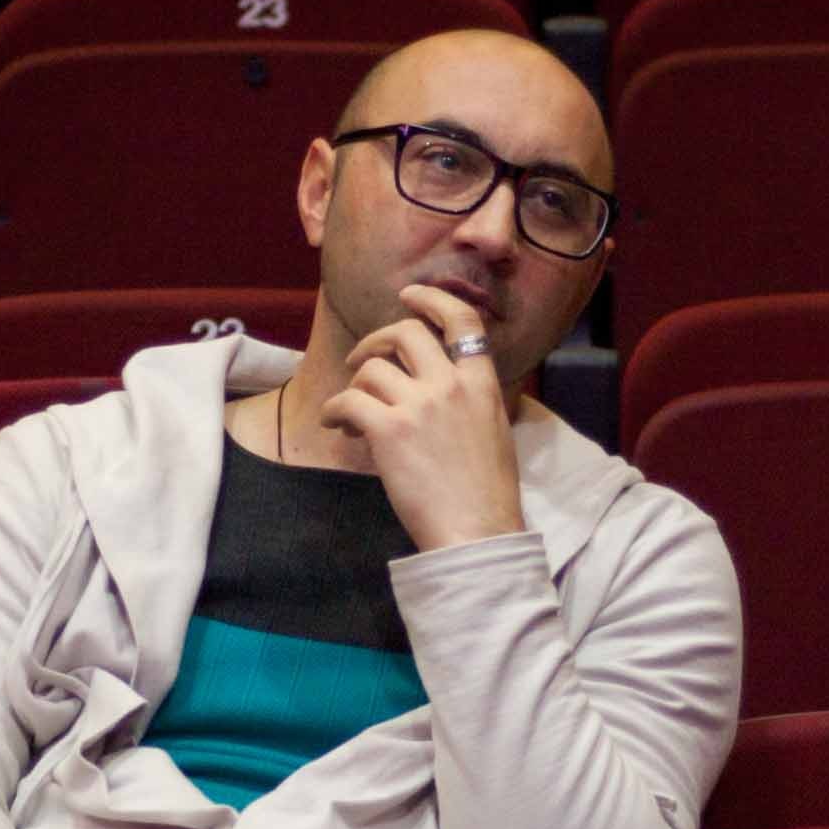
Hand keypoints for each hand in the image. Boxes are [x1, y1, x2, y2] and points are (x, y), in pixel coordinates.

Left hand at [319, 282, 527, 551]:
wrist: (477, 532)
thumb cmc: (487, 494)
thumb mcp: (493, 430)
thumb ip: (469, 398)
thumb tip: (436, 386)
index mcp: (482, 383)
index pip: (462, 321)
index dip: (432, 299)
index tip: (411, 296)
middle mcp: (450, 384)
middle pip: (404, 333)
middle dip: (375, 340)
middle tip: (360, 359)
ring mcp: (419, 405)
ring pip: (371, 369)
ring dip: (355, 387)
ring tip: (354, 415)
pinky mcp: (388, 430)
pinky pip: (348, 401)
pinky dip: (336, 412)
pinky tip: (337, 425)